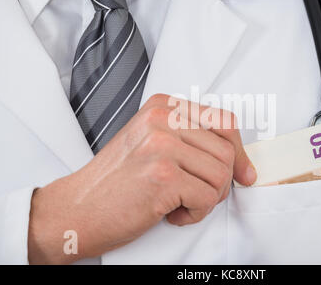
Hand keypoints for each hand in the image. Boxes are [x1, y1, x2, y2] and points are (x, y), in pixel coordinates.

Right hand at [28, 94, 256, 263]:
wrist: (77, 209)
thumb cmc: (118, 181)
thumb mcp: (154, 143)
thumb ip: (191, 141)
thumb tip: (241, 162)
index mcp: (163, 106)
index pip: (224, 122)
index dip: (238, 152)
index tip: (242, 173)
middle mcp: (163, 118)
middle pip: (227, 151)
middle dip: (220, 182)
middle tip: (195, 194)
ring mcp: (162, 145)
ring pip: (221, 176)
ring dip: (206, 199)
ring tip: (180, 203)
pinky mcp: (163, 175)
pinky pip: (208, 198)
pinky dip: (195, 214)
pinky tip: (172, 213)